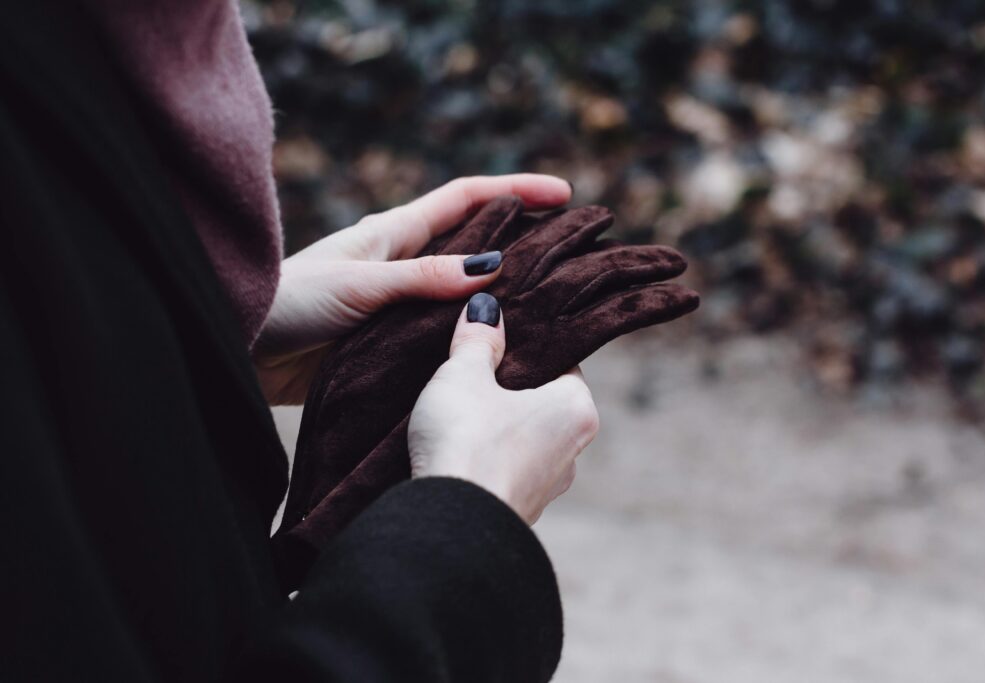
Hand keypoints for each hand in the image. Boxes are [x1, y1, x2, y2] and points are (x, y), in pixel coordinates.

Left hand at [254, 175, 571, 403]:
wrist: (237, 349)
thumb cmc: (286, 303)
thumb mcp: (360, 285)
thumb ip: (423, 279)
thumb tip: (493, 267)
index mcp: (393, 235)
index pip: (466, 199)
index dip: (516, 191)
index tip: (563, 195)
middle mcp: (402, 265)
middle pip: (474, 244)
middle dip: (523, 242)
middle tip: (572, 254)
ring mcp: (398, 305)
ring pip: (462, 295)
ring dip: (501, 297)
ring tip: (552, 307)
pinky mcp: (388, 345)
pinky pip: (440, 337)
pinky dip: (470, 340)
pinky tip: (498, 354)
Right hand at [408, 294, 598, 523]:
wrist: (448, 528)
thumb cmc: (467, 441)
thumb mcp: (464, 375)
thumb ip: (478, 339)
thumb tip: (485, 307)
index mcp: (576, 409)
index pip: (562, 363)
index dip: (527, 349)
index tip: (499, 340)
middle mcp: (573, 452)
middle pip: (543, 404)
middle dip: (510, 389)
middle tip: (473, 372)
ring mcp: (547, 488)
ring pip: (524, 442)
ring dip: (497, 429)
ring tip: (459, 414)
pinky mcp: (519, 513)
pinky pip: (505, 472)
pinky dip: (486, 460)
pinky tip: (457, 452)